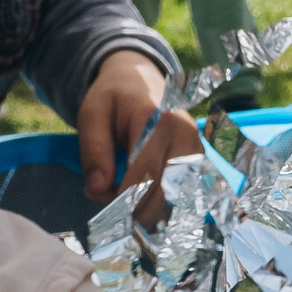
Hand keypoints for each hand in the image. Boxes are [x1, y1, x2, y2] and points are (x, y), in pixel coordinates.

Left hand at [76, 48, 202, 214]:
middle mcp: (187, 137)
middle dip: (132, 209)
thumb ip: (93, 150)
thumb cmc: (114, 98)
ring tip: (122, 195)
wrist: (141, 80)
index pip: (144, 177)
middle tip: (107, 199)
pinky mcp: (200, 164)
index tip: (97, 197)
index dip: (119, 199)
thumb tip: (98, 190)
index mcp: (160, 120)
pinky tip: (140, 197)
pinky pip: (181, 199)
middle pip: (164, 196)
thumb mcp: (92, 114)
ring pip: (175, 203)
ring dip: (145, 211)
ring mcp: (198, 152)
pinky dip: (158, 207)